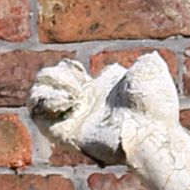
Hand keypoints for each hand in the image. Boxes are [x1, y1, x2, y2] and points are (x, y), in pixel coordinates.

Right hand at [29, 52, 189, 189]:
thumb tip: (148, 57)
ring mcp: (73, 118)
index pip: (69, 76)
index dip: (68, 67)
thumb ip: (145, 61)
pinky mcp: (63, 133)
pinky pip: (36, 114)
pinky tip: (68, 100)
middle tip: (77, 80)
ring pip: (38, 97)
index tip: (79, 69)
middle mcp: (83, 104)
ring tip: (73, 92)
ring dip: (48, 86)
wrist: (149, 130)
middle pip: (48, 84)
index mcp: (100, 90)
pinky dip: (46, 99)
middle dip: (54, 74)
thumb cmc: (153, 104)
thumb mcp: (151, 71)